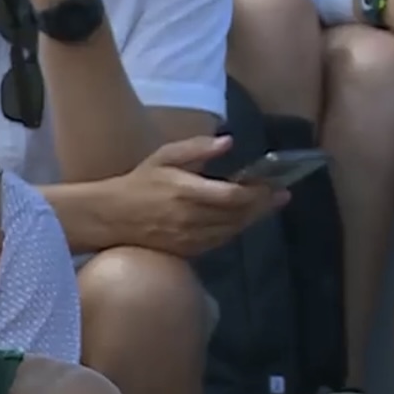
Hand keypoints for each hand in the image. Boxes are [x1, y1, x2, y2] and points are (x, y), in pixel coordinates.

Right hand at [106, 136, 288, 257]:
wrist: (111, 216)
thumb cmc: (139, 182)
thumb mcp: (165, 156)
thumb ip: (197, 148)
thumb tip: (228, 142)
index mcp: (187, 192)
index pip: (233, 196)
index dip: (257, 192)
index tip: (274, 184)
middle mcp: (191, 218)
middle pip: (238, 216)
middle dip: (262, 206)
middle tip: (281, 196)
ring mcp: (189, 238)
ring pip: (231, 231)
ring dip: (251, 220)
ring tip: (266, 207)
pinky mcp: (186, 251)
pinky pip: (218, 242)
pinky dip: (233, 231)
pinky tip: (241, 221)